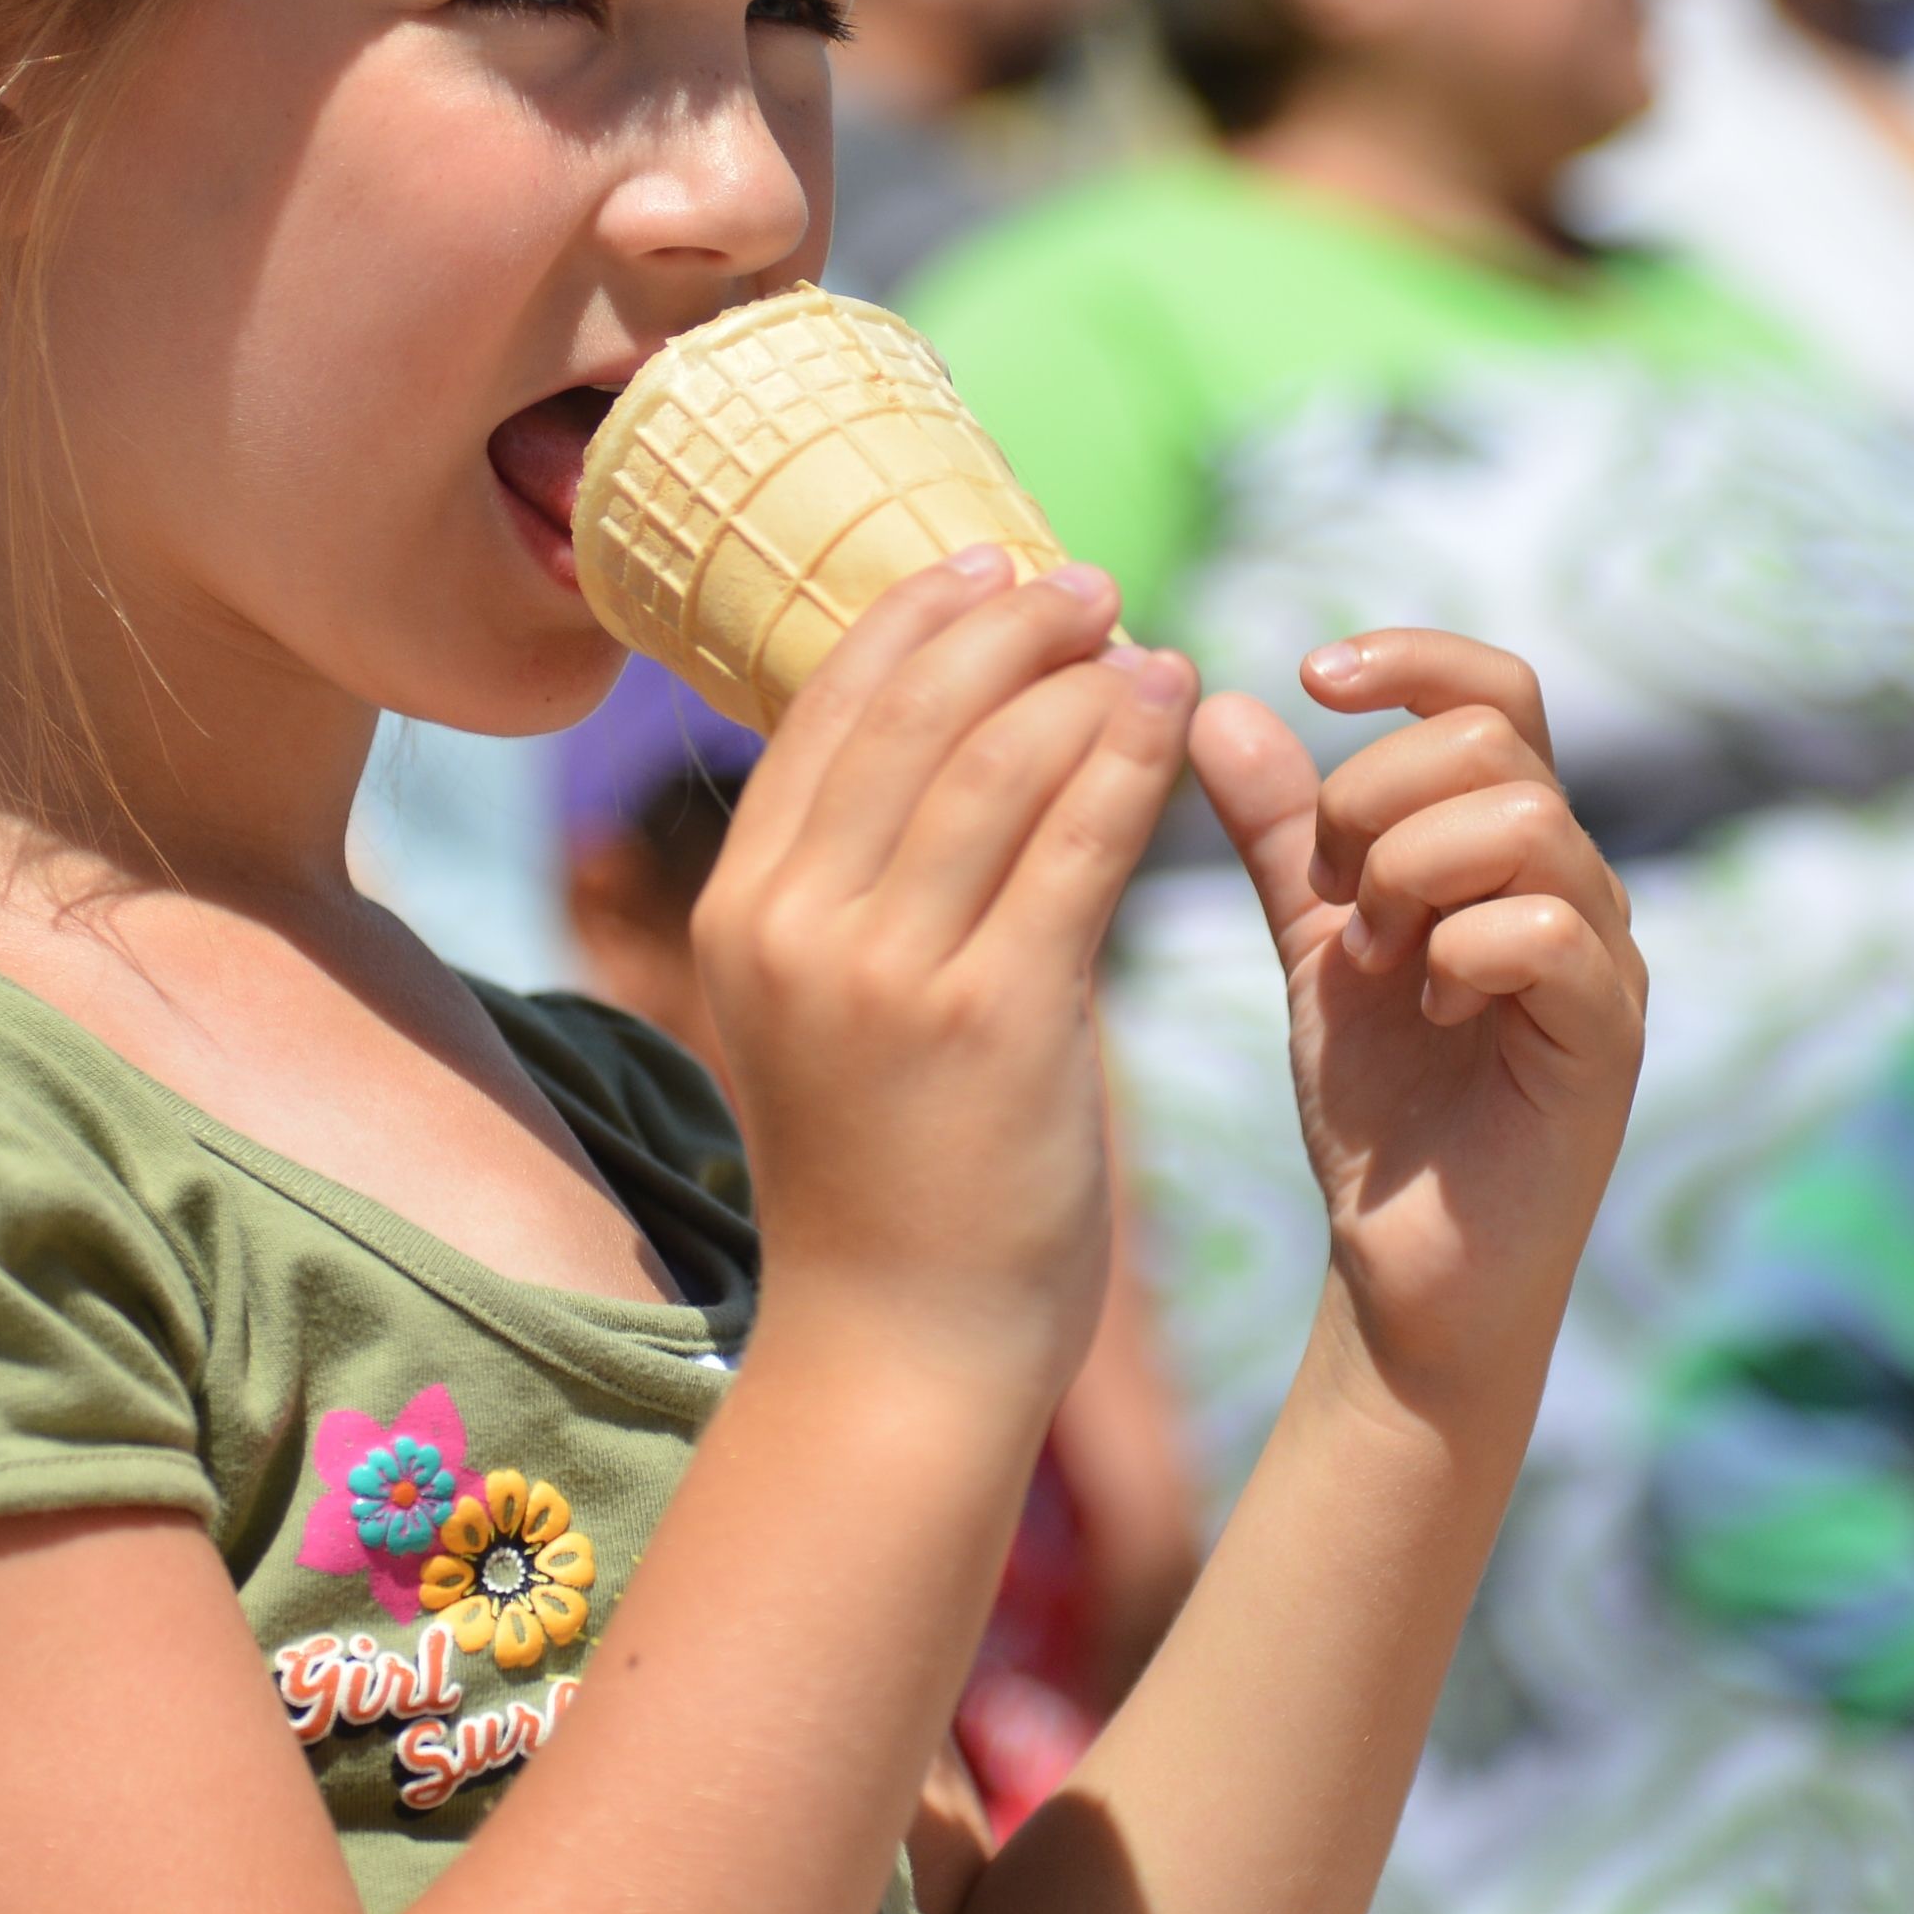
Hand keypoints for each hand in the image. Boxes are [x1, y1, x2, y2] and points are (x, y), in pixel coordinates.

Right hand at [691, 553, 1196, 1390]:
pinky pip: (1078, 838)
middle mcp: (795, 929)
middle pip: (911, 708)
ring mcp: (890, 974)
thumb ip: (858, 887)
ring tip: (1143, 642)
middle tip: (1086, 583)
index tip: (990, 564)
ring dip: (1083, 675)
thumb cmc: (883, 1178)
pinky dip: (1130, 751)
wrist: (901, 1349)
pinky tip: (1174, 706)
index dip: (914, 618)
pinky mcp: (997, 1020)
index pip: (823, 711)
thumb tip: (939, 738)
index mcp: (739, 914)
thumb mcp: (824, 1012)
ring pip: (1000, 756)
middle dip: (1007, 622)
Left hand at [1188, 629, 1644, 1432]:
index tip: (1312, 678)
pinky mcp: (1606, 1040)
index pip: (1495, 690)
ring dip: (1410, 874)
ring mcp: (1605, 959)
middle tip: (1334, 900)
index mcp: (1511, 846)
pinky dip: (1458, 952)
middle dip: (1373, 800)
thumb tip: (1214, 701)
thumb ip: (1277, 832)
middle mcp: (1579, 883)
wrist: (1403, 1265)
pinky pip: (1549, 932)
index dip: (1411, 659)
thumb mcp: (1312, 943)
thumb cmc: (1379, 1105)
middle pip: (1492, 741)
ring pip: (1523, 820)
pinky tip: (1423, 1008)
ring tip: (1375, 958)